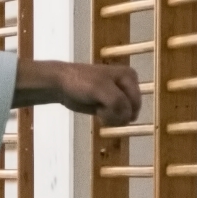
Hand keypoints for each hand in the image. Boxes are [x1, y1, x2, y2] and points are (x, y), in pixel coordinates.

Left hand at [13, 57, 142, 125]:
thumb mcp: (102, 89)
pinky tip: (97, 112)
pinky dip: (107, 119)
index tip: (105, 104)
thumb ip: (118, 102)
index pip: (134, 103)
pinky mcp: (110, 107)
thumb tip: (128, 118)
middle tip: (101, 106)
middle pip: (130, 112)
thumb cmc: (82, 83)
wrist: (61, 85)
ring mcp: (120, 97)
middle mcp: (128, 86)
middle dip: (116, 113)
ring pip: (124, 118)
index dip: (121, 109)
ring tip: (98, 107)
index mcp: (130, 77)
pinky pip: (116, 120)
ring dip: (110, 117)